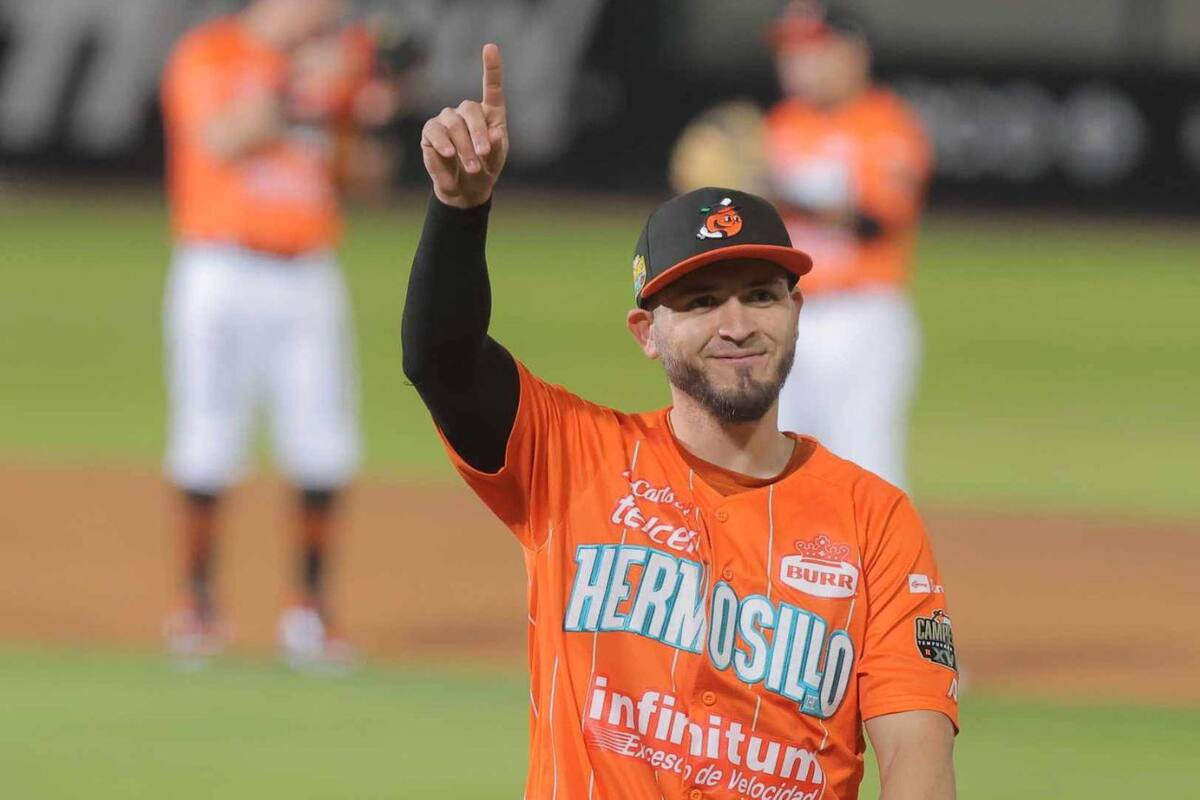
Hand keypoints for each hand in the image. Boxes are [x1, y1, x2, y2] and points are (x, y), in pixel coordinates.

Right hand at [420, 43, 507, 208]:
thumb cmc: (485, 169)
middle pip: (470, 110)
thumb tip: (493, 133)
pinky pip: (436, 132)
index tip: (490, 47)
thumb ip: (496, 147)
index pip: (491, 86)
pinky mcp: (431, 132)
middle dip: (478, 133)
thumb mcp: (496, 160)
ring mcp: (447, 120)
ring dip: (464, 147)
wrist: (464, 189)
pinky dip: (443, 143)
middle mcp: (467, 112)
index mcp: (490, 114)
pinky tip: (449, 155)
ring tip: (472, 167)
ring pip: (454, 124)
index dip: (491, 67)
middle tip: (483, 154)